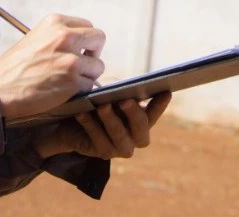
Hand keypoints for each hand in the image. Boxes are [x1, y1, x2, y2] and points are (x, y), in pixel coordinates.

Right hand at [0, 14, 105, 120]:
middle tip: (82, 65)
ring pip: (98, 65)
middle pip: (99, 39)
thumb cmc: (14, 66)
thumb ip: (60, 36)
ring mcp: (70, 59)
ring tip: (68, 81)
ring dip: (88, 75)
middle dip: (93, 53)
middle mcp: (65, 36)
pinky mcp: (72, 81)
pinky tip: (64, 91)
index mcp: (55, 22)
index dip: (86, 41)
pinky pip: (90, 85)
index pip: (88, 26)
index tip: (79, 51)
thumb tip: (83, 45)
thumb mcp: (37, 37)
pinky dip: (81, 90)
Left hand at [33, 92, 171, 159]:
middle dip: (133, 113)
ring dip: (111, 120)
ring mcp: (120, 148)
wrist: (73, 123)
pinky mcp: (102, 153)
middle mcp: (136, 137)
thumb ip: (120, 92)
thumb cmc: (98, 103)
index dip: (160, 105)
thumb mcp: (110, 94)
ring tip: (102, 106)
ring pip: (119, 137)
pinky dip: (90, 125)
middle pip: (141, 129)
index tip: (165, 91)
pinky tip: (82, 113)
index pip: (154, 113)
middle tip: (125, 99)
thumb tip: (123, 86)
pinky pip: (98, 140)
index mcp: (142, 120)